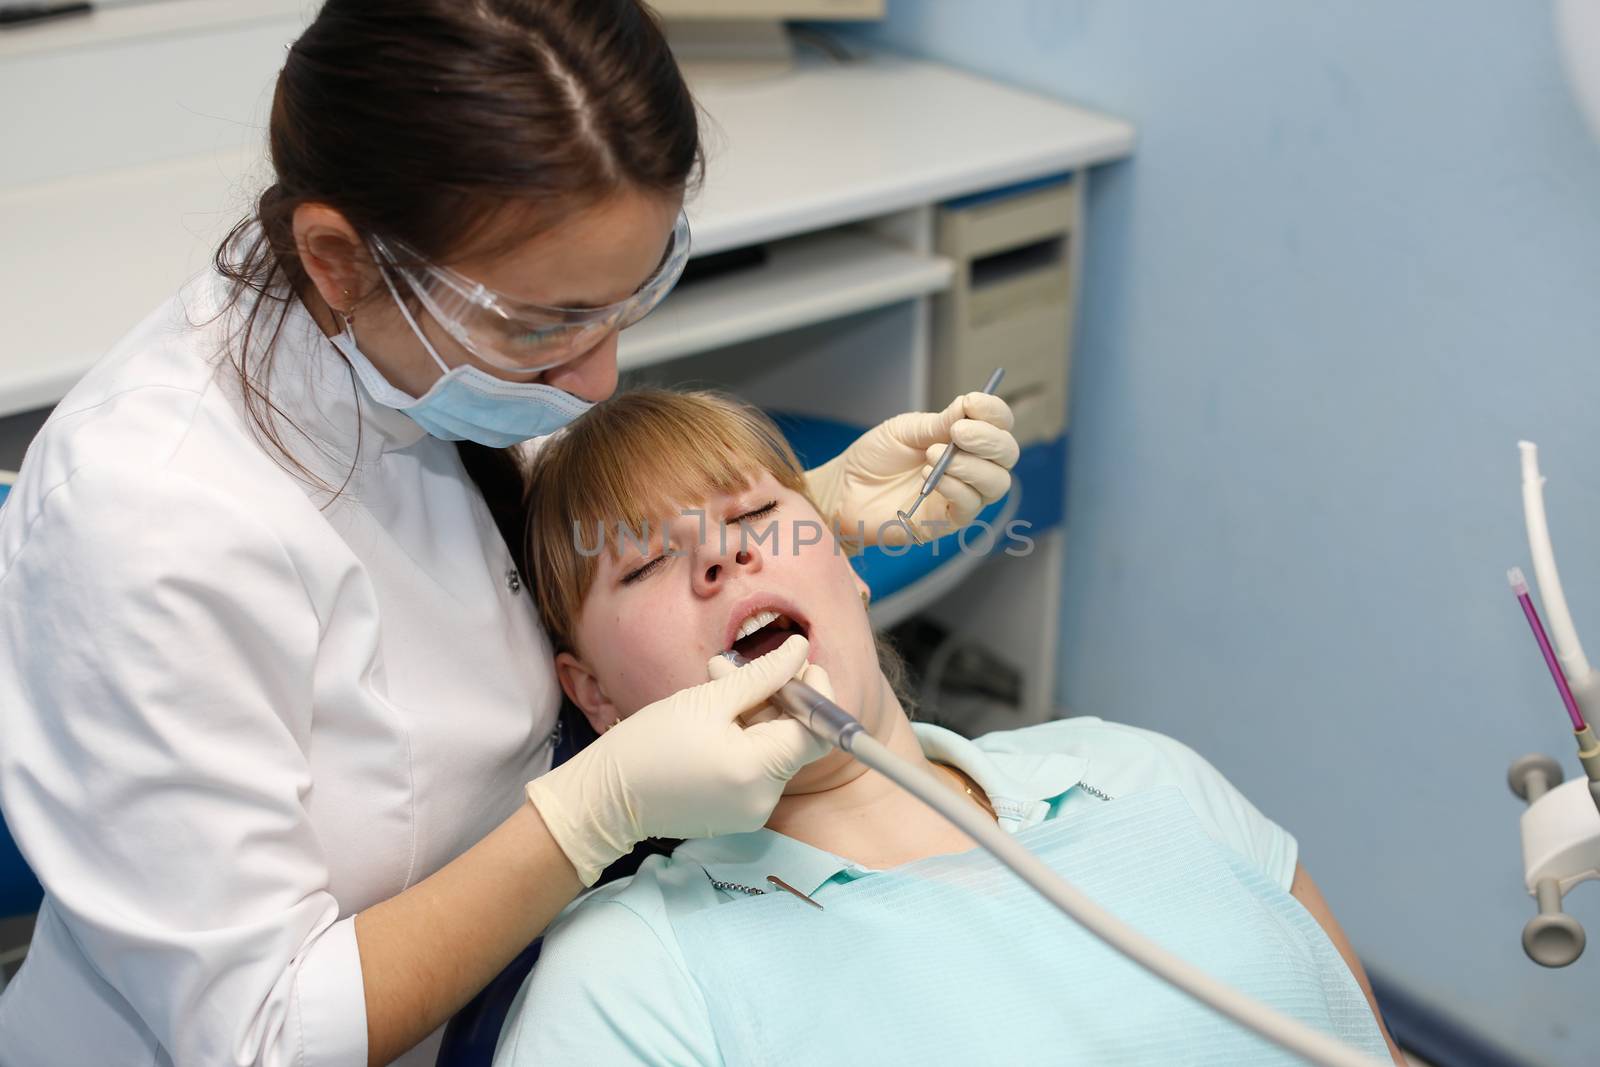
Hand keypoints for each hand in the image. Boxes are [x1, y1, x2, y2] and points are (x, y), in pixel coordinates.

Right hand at [525, 635, 828, 884]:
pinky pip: (759, 769)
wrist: (605, 798)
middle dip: (779, 699)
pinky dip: (747, 739)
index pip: (818, 732)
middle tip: (742, 669)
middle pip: (797, 740)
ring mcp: (752, 811)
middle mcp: (763, 799)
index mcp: (757, 771)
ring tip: (717, 689)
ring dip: (759, 716)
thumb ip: (762, 675)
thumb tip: (802, 650)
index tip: (797, 665)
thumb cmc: (648, 745)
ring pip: (777, 752)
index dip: (816, 694)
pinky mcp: (739, 814)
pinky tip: (714, 722)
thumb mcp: (707, 699)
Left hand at [806, 392, 1018, 546]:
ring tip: (933, 455)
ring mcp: (963, 496)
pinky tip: (931, 476)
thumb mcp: (906, 430)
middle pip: (1007, 455)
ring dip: (971, 466)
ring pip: (997, 483)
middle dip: (989, 440)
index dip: (995, 412)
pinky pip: (970, 506)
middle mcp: (972, 468)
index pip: (999, 425)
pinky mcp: (947, 522)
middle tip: (959, 432)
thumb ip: (940, 423)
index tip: (974, 403)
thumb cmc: (875, 457)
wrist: (844, 488)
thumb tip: (971, 406)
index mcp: (965, 441)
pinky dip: (956, 487)